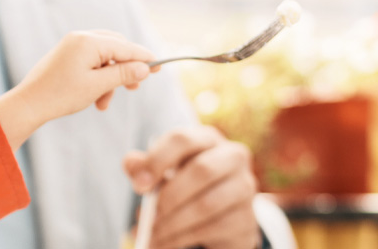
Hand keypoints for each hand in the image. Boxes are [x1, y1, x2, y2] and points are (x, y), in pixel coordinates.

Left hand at [0, 30, 154, 148]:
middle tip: (136, 87)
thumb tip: (144, 68)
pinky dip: (98, 79)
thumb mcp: (97, 86)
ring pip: (104, 58)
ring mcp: (72, 45)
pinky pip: (91, 62)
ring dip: (110, 79)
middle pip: (116, 48)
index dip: (144, 58)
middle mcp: (80, 37)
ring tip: (105, 102)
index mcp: (89, 41)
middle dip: (126, 69)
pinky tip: (96, 99)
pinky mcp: (66, 55)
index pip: (125, 46)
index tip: (159, 67)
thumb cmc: (60, 95)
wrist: (28, 104)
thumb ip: (123, 75)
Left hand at [123, 125, 259, 248]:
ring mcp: (244, 187)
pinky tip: (166, 243)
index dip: (157, 161)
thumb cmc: (185, 187)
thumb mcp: (163, 173)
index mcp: (207, 139)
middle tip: (147, 215)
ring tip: (153, 235)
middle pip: (201, 170)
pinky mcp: (246, 218)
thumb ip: (145, 166)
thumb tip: (131, 163)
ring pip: (207, 204)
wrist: (220, 218)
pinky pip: (212, 229)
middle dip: (169, 196)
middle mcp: (232, 157)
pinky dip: (182, 238)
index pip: (182, 140)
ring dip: (173, 223)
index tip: (139, 186)